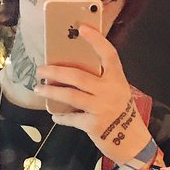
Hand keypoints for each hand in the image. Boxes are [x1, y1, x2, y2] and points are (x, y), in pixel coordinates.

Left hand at [36, 25, 151, 164]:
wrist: (131, 141)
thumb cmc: (120, 112)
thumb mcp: (117, 91)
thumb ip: (101, 80)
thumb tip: (70, 70)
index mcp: (117, 78)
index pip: (108, 54)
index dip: (96, 40)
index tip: (82, 28)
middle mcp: (110, 90)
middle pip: (79, 76)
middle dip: (57, 71)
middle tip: (41, 69)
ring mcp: (102, 108)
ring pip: (71, 95)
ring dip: (52, 91)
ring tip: (38, 88)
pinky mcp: (94, 124)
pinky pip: (72, 118)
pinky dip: (61, 116)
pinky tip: (54, 114)